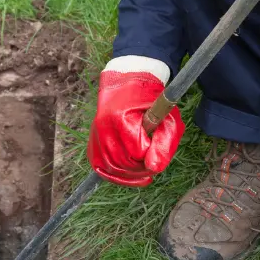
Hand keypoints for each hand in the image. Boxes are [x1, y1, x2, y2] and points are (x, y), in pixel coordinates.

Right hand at [87, 70, 184, 186]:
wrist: (127, 84)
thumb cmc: (150, 101)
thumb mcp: (167, 118)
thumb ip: (164, 144)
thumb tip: (154, 168)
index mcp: (120, 117)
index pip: (137, 152)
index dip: (151, 153)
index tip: (157, 144)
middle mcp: (103, 127)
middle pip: (123, 163)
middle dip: (142, 166)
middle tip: (154, 158)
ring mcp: (95, 136)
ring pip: (112, 169)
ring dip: (131, 172)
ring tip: (144, 165)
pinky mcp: (92, 144)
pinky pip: (101, 168)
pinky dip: (116, 174)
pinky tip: (130, 173)